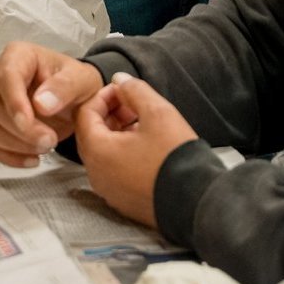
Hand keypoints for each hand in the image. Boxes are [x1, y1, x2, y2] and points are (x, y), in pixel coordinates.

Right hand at [0, 42, 103, 167]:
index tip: (27, 123)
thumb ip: (64, 87)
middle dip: (21, 130)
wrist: (74, 99)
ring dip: (15, 145)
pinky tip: (32, 159)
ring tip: (45, 147)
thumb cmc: (75, 82)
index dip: (14, 102)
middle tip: (50, 141)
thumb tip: (41, 103)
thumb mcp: (81, 79)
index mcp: (18, 56)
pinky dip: (8, 156)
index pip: (7, 77)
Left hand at [73, 73, 198, 228]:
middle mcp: (96, 174)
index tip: (124, 90)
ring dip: (118, 133)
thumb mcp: (158, 113)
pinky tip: (148, 146)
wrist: (198, 202)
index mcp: (97, 151)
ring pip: (104, 152)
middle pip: (92, 133)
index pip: (85, 113)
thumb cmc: (175, 158)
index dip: (103, 96)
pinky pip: (115, 171)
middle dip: (110, 113)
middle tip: (134, 105)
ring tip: (144, 123)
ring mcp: (109, 191)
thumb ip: (135, 91)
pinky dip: (124, 153)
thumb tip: (120, 80)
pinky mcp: (124, 202)